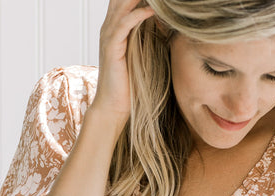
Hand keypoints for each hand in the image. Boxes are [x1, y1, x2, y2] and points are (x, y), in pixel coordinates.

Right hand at [91, 0, 154, 130]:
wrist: (113, 106)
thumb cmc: (129, 85)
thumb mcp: (140, 56)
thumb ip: (146, 38)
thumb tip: (166, 29)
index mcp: (115, 28)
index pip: (123, 0)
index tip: (160, 0)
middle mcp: (109, 28)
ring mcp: (108, 36)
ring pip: (122, 5)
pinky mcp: (111, 47)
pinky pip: (124, 24)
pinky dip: (138, 14)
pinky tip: (152, 11)